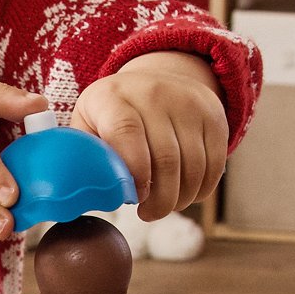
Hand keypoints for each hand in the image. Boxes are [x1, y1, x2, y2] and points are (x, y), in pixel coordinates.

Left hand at [72, 52, 227, 219]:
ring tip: (165, 206)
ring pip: (193, 165)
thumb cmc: (113, 113)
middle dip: (159, 198)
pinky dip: (201, 189)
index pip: (126, 133)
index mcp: (113, 97)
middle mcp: (153, 94)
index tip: (133, 198)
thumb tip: (80, 194)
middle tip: (149, 214)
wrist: (157, 79)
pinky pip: (214, 164)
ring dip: (181, 197)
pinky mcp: (213, 117)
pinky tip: (185, 194)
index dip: (133, 172)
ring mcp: (188, 103)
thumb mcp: (87, 123)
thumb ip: (83, 155)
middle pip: (165, 157)